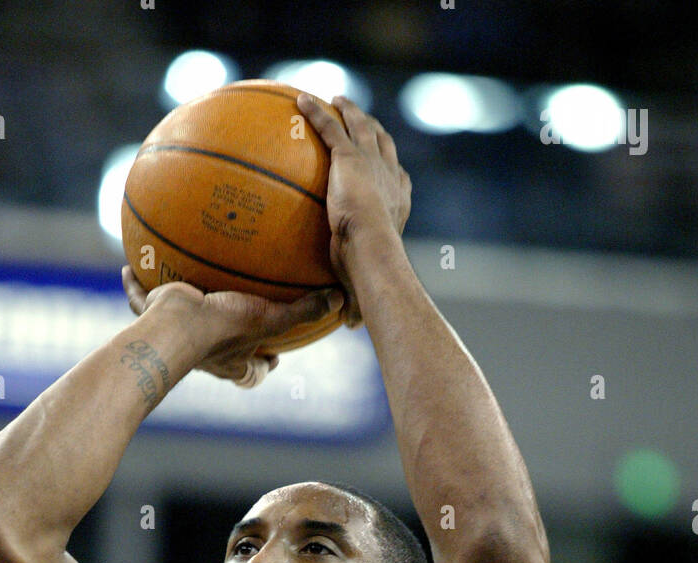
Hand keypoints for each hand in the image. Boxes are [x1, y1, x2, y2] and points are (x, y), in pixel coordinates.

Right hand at [122, 266, 342, 387]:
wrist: (174, 329)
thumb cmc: (223, 330)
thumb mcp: (270, 319)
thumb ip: (303, 311)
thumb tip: (339, 299)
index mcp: (233, 359)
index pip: (254, 371)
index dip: (266, 364)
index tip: (275, 356)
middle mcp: (205, 352)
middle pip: (217, 350)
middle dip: (223, 335)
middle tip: (234, 315)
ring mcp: (176, 334)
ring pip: (176, 323)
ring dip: (178, 308)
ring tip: (180, 282)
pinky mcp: (152, 315)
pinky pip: (141, 297)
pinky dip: (135, 284)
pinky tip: (129, 263)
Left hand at [295, 93, 410, 326]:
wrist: (372, 252)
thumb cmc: (373, 274)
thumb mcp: (362, 285)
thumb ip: (355, 300)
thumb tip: (352, 327)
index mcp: (396, 204)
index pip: (397, 181)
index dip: (392, 170)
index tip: (387, 164)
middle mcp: (389, 177)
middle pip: (384, 144)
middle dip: (374, 129)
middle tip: (362, 118)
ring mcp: (371, 163)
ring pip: (361, 127)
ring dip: (349, 110)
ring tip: (338, 99)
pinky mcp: (349, 157)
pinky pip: (330, 127)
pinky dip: (317, 112)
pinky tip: (300, 99)